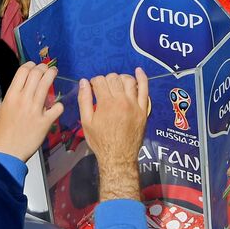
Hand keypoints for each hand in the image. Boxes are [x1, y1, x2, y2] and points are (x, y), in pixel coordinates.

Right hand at [0, 63, 64, 160]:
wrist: (6, 153)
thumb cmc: (2, 134)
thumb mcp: (4, 110)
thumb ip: (14, 97)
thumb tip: (24, 88)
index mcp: (11, 96)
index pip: (23, 71)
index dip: (31, 65)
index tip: (34, 66)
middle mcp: (24, 99)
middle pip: (37, 73)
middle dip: (44, 68)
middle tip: (47, 68)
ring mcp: (35, 109)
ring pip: (47, 84)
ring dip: (52, 75)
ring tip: (54, 73)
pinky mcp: (45, 122)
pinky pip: (57, 108)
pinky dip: (59, 106)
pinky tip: (57, 107)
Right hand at [77, 68, 149, 185]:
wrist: (118, 157)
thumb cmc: (100, 141)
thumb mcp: (86, 122)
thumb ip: (84, 100)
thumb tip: (84, 82)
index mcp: (106, 104)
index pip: (100, 81)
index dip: (94, 82)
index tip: (93, 89)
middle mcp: (122, 101)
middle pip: (113, 78)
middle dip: (106, 80)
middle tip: (103, 90)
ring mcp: (135, 104)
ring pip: (128, 80)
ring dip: (120, 79)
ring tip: (116, 85)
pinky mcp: (144, 109)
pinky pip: (145, 89)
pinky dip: (142, 78)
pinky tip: (138, 71)